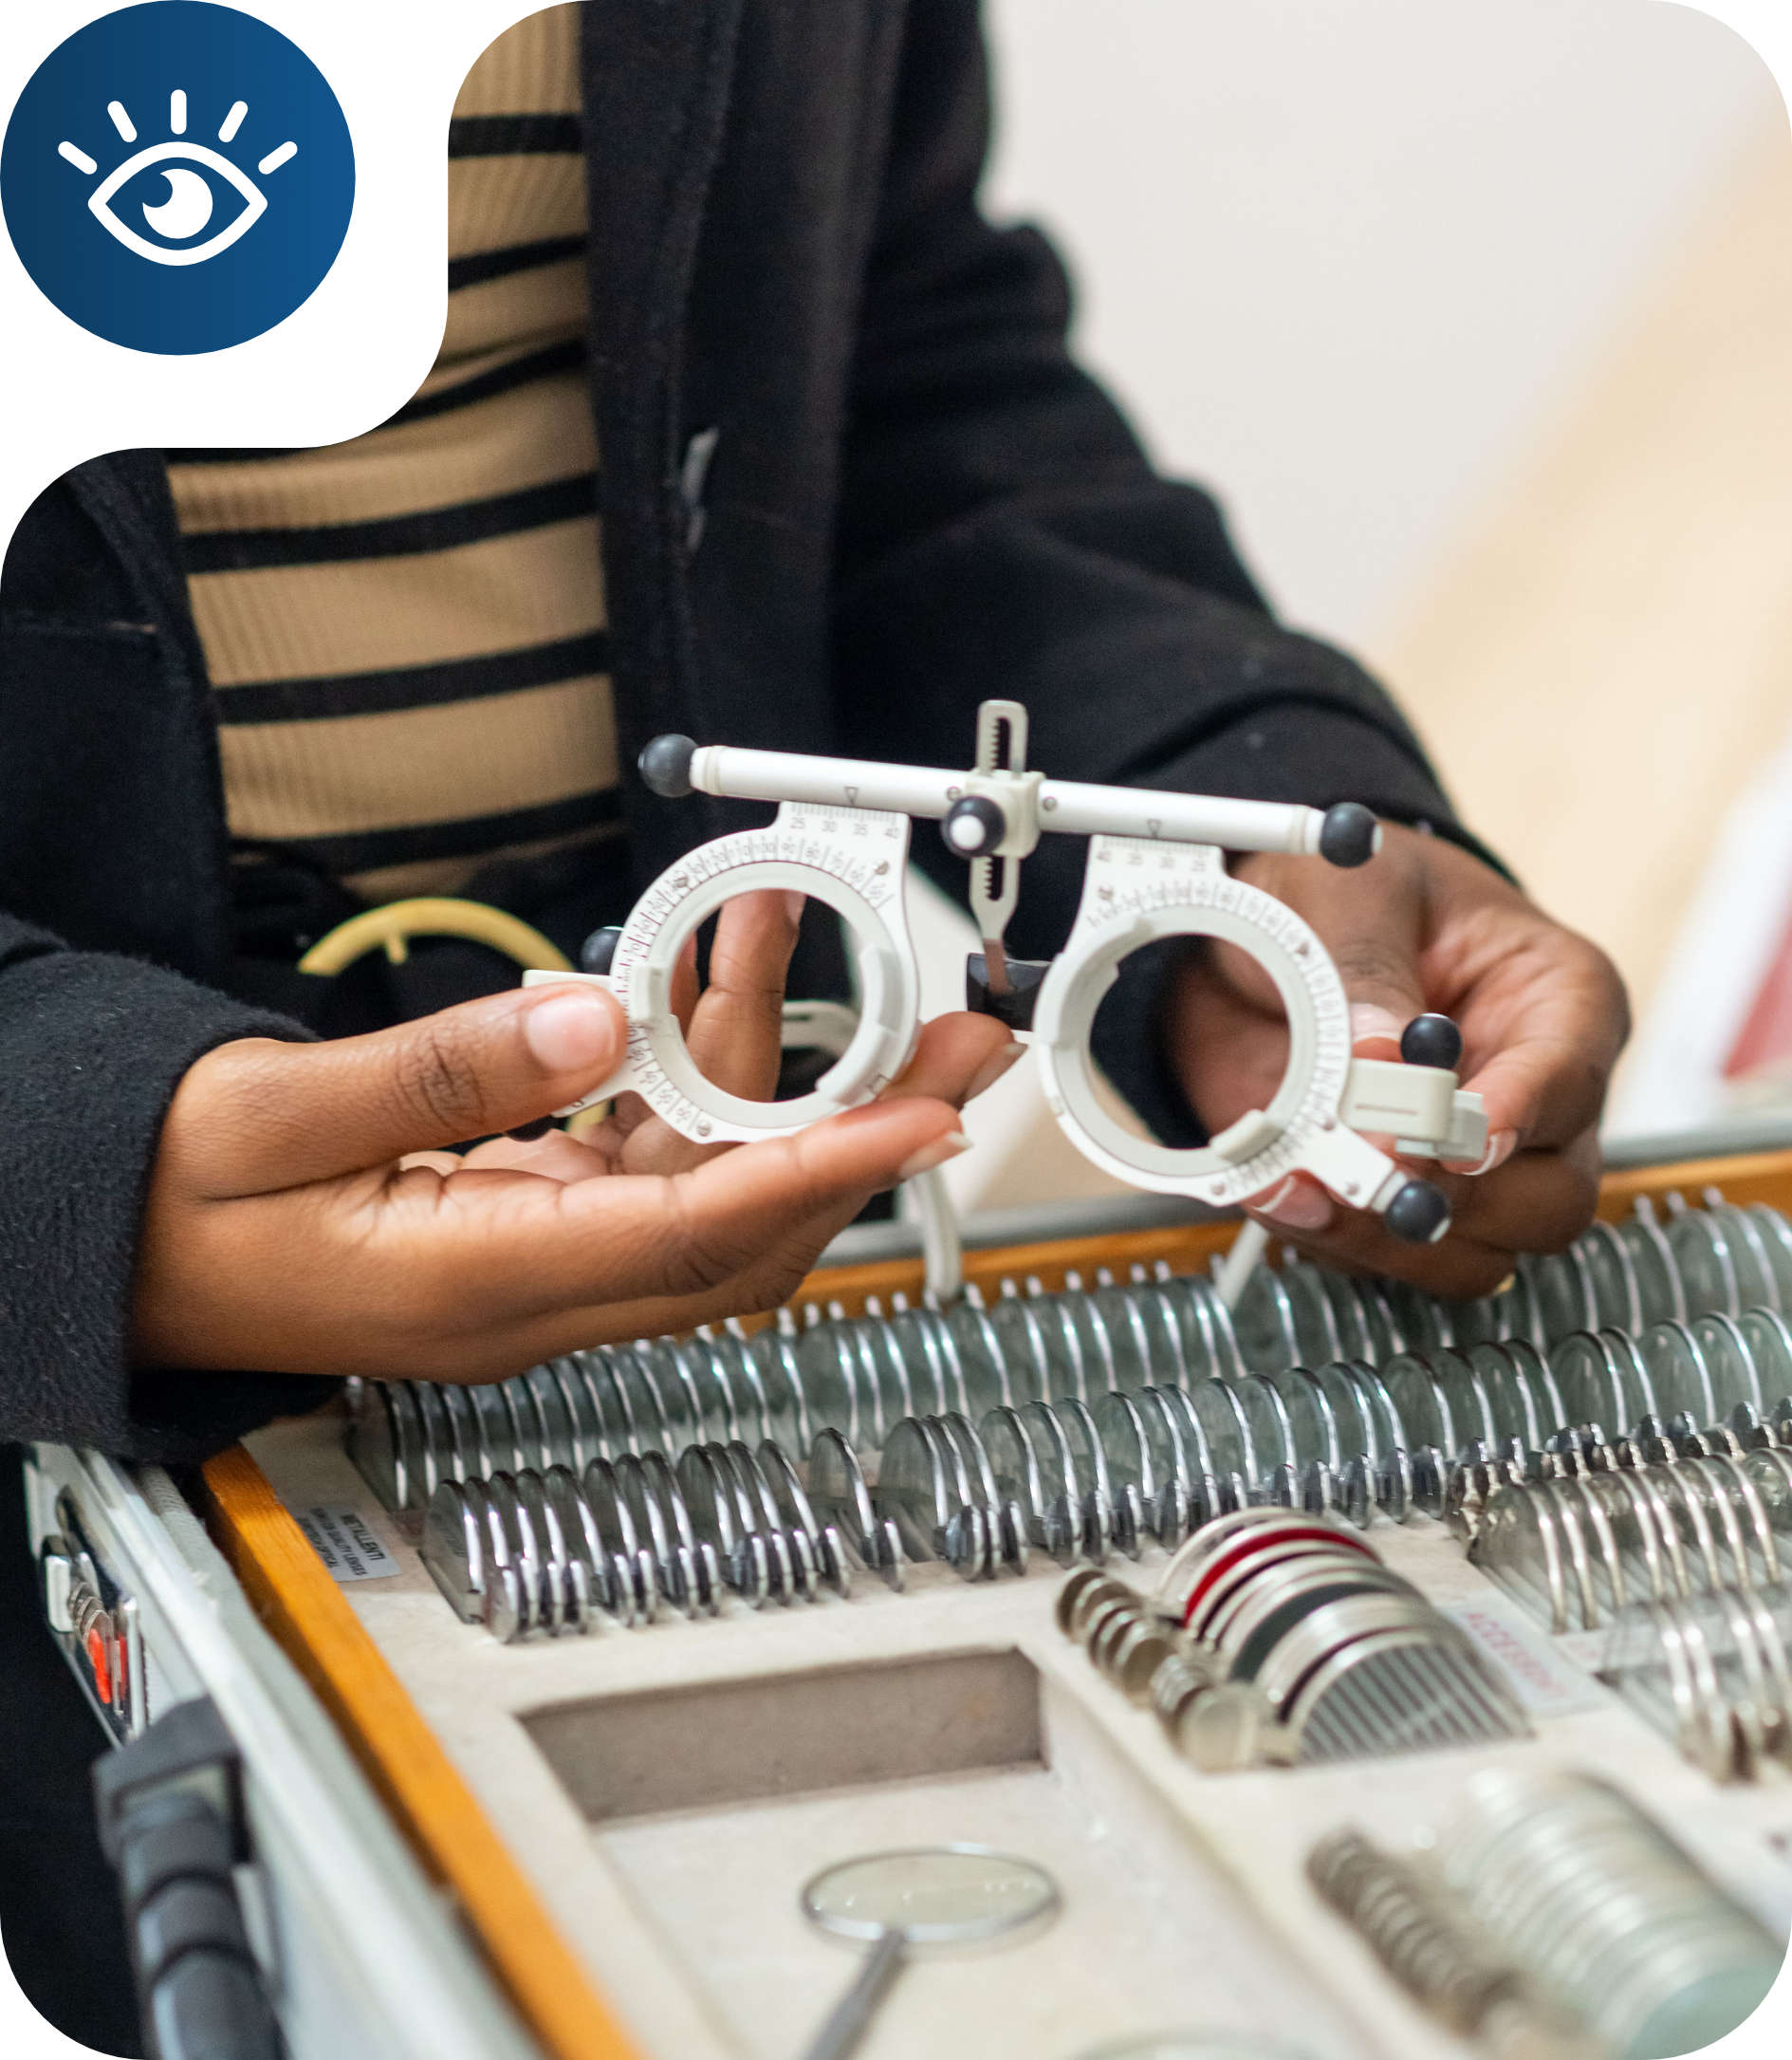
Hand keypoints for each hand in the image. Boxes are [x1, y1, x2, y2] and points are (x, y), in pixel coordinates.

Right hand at [134, 892, 1018, 1380]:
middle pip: (750, 1222)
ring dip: (783, 1072)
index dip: (823, 1174)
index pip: (694, 1238)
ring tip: (829, 949)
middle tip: (960, 1040)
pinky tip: (711, 976)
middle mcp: (536, 1291)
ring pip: (713, 1179)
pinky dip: (700, 1066)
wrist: (121, 1254)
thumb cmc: (174, 1208)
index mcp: (477, 1286)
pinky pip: (654, 1150)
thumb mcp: (272, 1118)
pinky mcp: (534, 1220)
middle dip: (867, 1129)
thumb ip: (440, 1073)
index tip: (923, 1117)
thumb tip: (591, 1021)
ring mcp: (543, 1261)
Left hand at [1163, 823, 1629, 1297]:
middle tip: (1365, 1170)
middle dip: (1456, 1200)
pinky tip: (1278, 1188)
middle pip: (1550, 1200)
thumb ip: (1366, 971)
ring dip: (1385, 1237)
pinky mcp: (1393, 1197)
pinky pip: (1386, 1260)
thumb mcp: (1350, 893)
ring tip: (1303, 1182)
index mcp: (1556, 1001)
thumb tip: (1381, 1060)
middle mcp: (1531, 1097)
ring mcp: (1466, 1163)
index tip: (1452, 1134)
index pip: (1572, 1081)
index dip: (1515, 1116)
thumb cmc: (1338, 890)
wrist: (1249, 931)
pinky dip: (1328, 1238)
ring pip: (1474, 1253)